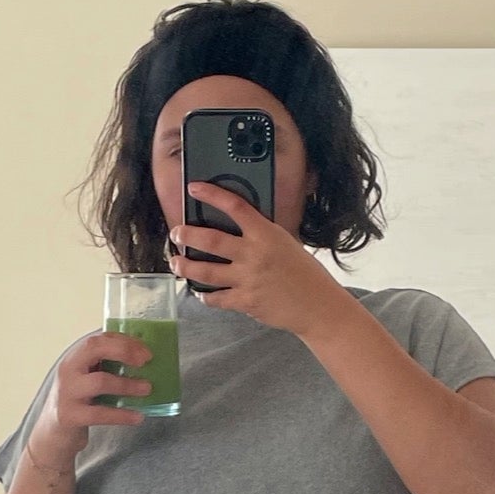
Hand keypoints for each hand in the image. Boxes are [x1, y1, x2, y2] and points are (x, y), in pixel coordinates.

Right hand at [30, 329, 153, 462]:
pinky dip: (121, 415)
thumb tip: (142, 357)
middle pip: (94, 348)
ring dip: (127, 384)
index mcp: (75, 357)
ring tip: (147, 389)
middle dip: (123, 350)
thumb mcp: (87, 378)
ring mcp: (67, 393)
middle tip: (145, 361)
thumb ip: (106, 365)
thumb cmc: (78, 401)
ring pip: (100, 382)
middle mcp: (68, 370)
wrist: (53, 433)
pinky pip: (100, 413)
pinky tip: (138, 417)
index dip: (124, 340)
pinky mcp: (70, 416)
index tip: (145, 350)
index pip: (98, 338)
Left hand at [171, 184, 346, 338]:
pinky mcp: (245, 301)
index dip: (212, 195)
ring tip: (176, 262)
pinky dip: (205, 295)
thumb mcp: (286, 244)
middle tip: (176, 233)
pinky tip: (200, 292)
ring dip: (185, 266)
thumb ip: (262, 236)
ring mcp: (247, 279)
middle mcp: (254, 254)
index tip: (194, 188)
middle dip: (187, 235)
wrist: (318, 305)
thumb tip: (238, 228)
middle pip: (210, 240)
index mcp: (266, 234)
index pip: (235, 207)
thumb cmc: (305, 273)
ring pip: (205, 271)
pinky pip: (216, 298)